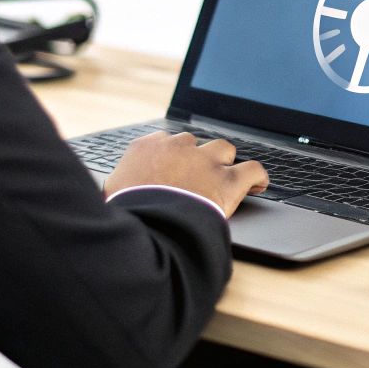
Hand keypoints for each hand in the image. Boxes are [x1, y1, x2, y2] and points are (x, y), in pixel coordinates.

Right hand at [104, 130, 267, 217]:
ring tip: (225, 177)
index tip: (171, 169)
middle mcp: (177, 146)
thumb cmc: (123, 213)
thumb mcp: (108, 196)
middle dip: (195, 157)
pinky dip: (258, 176)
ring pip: (223, 149)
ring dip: (224, 161)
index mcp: (146, 148)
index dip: (170, 157)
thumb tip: (109, 196)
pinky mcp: (227, 181)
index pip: (163, 142)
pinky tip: (260, 185)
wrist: (147, 225)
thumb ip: (115, 188)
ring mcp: (204, 161)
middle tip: (195, 177)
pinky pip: (252, 169)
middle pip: (192, 142)